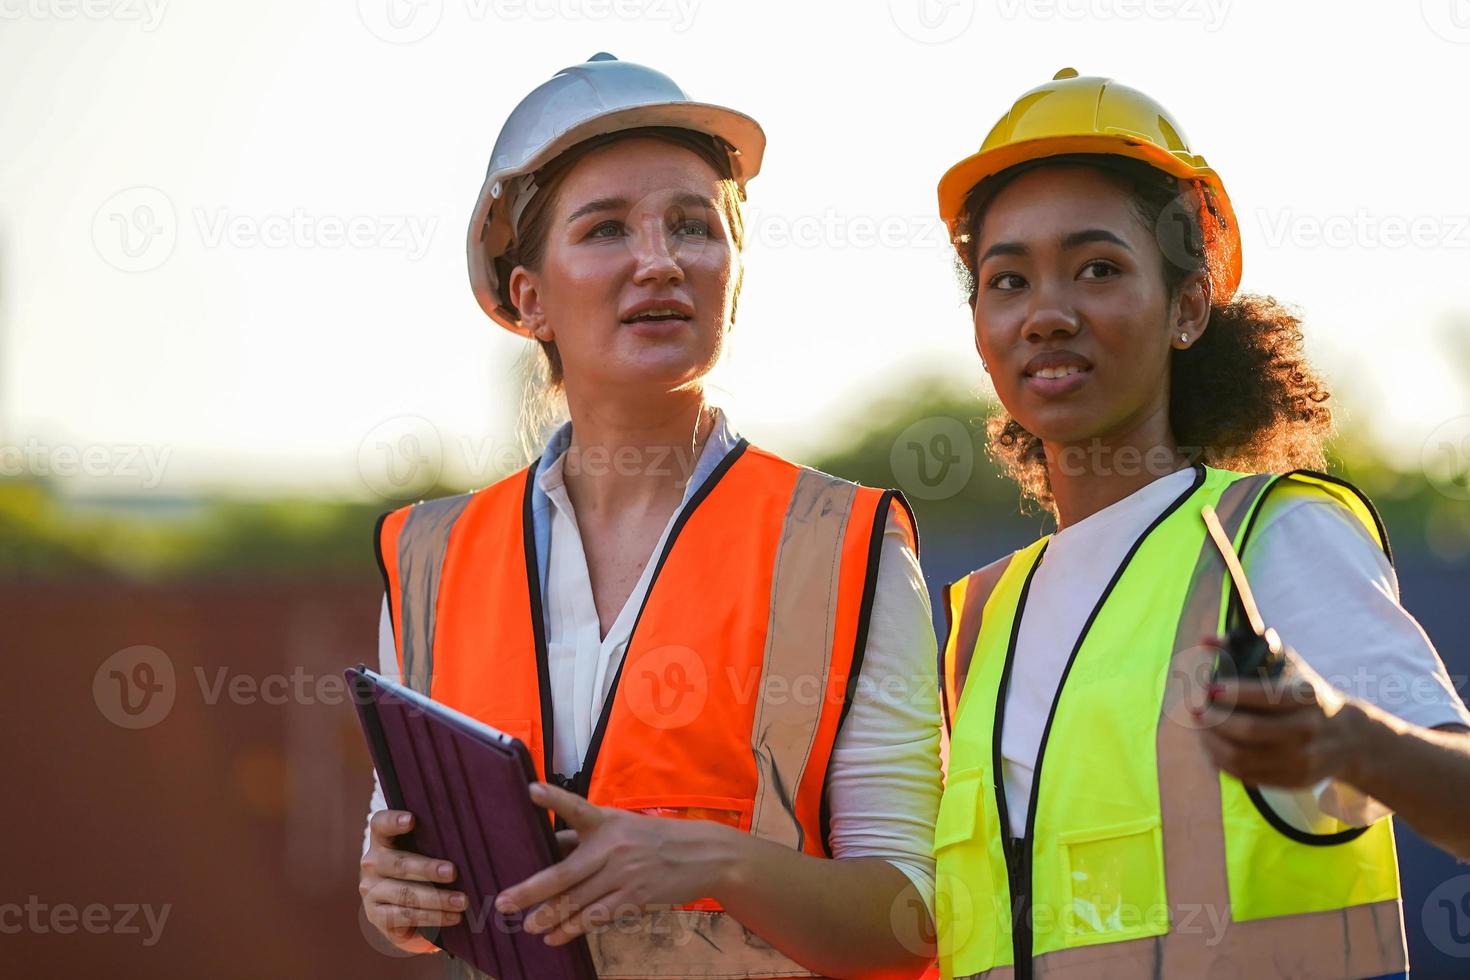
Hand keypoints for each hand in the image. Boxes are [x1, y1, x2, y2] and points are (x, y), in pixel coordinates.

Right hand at [359, 809, 465, 953]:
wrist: (401, 906)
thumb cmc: (422, 867)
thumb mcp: (425, 851)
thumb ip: (436, 842)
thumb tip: (473, 840)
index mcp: (382, 839)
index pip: (381, 824)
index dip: (394, 821)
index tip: (412, 820)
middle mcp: (372, 863)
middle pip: (399, 864)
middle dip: (428, 869)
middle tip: (453, 872)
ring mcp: (371, 890)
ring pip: (405, 894)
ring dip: (437, 899)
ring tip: (462, 901)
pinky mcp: (376, 915)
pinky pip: (405, 916)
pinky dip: (433, 918)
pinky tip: (452, 917)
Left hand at [494, 783, 732, 946]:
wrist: (702, 854)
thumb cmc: (653, 838)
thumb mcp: (622, 825)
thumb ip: (586, 835)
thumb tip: (550, 844)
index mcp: (606, 821)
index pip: (575, 808)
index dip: (553, 798)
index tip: (530, 789)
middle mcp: (612, 847)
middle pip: (564, 872)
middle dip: (530, 890)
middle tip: (504, 903)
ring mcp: (624, 874)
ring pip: (577, 901)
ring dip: (548, 916)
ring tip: (526, 926)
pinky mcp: (635, 897)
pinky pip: (596, 917)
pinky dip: (572, 929)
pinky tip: (554, 936)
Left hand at [1194, 636, 1364, 787]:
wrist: (1348, 738)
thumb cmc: (1305, 695)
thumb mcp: (1288, 667)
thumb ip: (1246, 649)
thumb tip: (1206, 640)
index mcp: (1307, 697)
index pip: (1266, 696)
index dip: (1233, 693)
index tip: (1209, 688)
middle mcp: (1307, 729)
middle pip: (1249, 730)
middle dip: (1214, 719)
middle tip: (1196, 709)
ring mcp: (1301, 759)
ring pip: (1241, 757)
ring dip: (1211, 742)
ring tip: (1200, 727)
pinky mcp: (1292, 780)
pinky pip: (1246, 775)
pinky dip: (1221, 760)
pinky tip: (1212, 745)